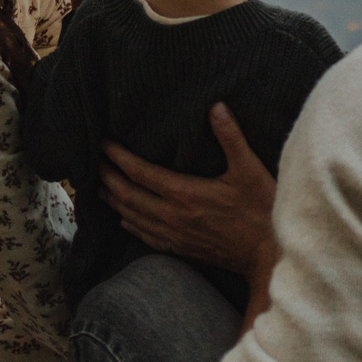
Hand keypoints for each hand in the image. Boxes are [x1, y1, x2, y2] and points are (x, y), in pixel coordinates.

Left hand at [100, 103, 276, 279]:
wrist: (266, 255)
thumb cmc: (260, 209)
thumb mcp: (249, 169)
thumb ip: (230, 137)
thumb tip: (216, 106)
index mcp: (185, 194)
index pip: (140, 173)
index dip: (119, 158)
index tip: (104, 144)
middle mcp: (173, 216)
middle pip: (128, 195)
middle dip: (109, 177)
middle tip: (95, 162)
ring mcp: (174, 235)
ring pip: (132, 217)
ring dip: (114, 200)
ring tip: (101, 186)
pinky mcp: (180, 248)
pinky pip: (145, 236)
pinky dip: (129, 224)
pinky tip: (123, 219)